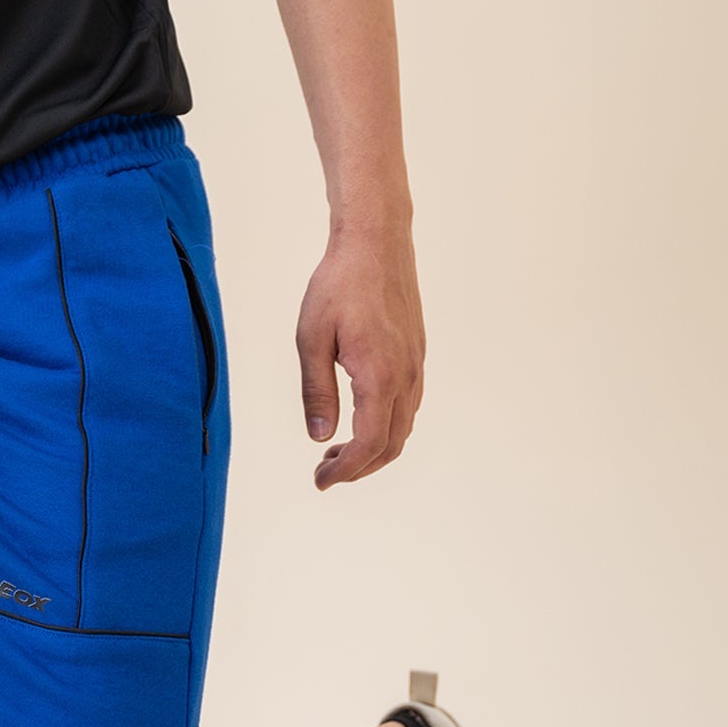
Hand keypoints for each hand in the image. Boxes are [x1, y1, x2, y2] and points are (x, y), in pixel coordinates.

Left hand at [297, 225, 424, 488]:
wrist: (376, 244)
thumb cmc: (338, 285)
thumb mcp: (311, 338)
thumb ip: (317, 391)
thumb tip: (320, 437)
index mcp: (379, 375)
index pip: (370, 444)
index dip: (346, 471)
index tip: (320, 482)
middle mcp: (406, 377)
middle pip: (391, 445)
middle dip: (358, 468)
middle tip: (322, 472)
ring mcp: (416, 367)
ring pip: (402, 428)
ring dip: (372, 449)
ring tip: (333, 452)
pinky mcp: (416, 356)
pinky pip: (407, 407)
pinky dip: (385, 427)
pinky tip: (357, 420)